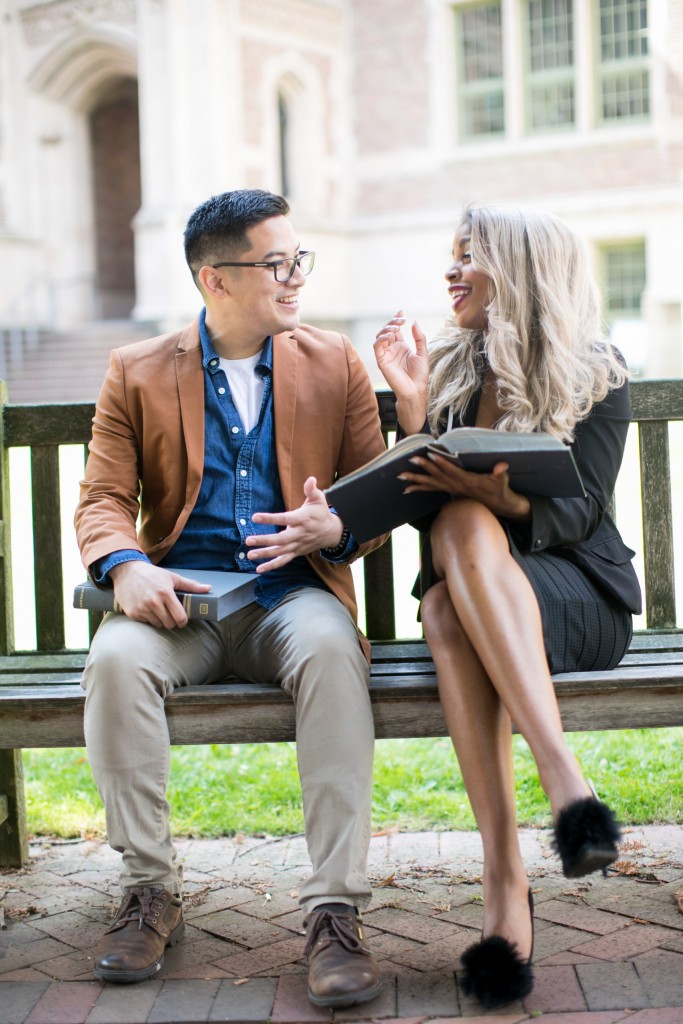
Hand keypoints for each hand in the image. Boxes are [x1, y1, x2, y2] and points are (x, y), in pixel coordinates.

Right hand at [109, 561, 211, 627]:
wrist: (127, 571)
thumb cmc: (152, 574)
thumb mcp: (172, 577)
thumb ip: (191, 585)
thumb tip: (209, 588)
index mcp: (166, 593)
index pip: (180, 618)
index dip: (183, 621)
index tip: (182, 618)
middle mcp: (153, 602)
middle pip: (170, 624)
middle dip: (172, 621)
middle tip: (170, 614)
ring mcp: (142, 609)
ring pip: (158, 625)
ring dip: (160, 620)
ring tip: (158, 610)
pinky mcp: (132, 613)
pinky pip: (146, 623)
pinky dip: (148, 618)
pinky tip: (147, 608)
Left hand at [247, 477, 343, 571]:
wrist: (332, 532)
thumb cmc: (321, 513)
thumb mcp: (319, 499)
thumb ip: (312, 490)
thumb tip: (310, 479)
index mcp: (303, 519)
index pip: (285, 518)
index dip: (270, 518)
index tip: (255, 517)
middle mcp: (300, 534)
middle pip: (281, 539)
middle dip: (264, 540)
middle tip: (248, 540)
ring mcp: (297, 545)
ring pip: (280, 552)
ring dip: (265, 554)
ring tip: (250, 554)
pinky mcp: (296, 552)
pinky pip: (283, 561)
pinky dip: (272, 566)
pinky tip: (259, 569)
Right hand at [374, 310, 428, 433]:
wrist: (415, 389)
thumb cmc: (420, 375)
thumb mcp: (423, 353)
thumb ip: (419, 338)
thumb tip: (414, 323)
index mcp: (401, 347)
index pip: (395, 330)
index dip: (396, 319)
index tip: (401, 311)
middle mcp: (392, 349)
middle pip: (387, 330)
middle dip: (393, 322)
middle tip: (401, 319)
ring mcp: (386, 354)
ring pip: (380, 336)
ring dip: (386, 329)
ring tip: (396, 327)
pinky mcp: (381, 360)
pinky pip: (377, 346)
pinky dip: (382, 338)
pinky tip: (390, 336)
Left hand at [399, 454, 530, 519]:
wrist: (498, 504)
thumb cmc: (499, 488)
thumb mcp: (501, 480)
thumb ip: (500, 473)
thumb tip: (502, 466)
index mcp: (468, 481)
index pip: (452, 470)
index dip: (442, 463)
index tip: (430, 454)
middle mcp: (457, 486)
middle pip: (437, 476)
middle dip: (424, 468)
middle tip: (410, 460)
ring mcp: (452, 490)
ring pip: (431, 484)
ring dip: (416, 480)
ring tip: (401, 476)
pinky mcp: (450, 491)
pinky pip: (432, 490)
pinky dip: (419, 488)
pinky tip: (406, 489)